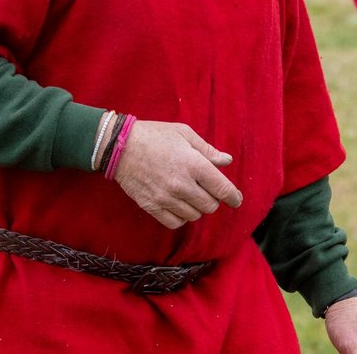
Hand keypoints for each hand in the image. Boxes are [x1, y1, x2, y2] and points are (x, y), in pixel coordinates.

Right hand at [113, 120, 242, 228]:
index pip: (222, 189)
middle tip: (206, 190)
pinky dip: (182, 216)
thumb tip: (227, 161)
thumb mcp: (184, 134)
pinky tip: (179, 204)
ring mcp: (166, 198)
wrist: (120, 147)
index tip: (236, 199)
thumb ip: (207, 150)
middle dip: (213, 199)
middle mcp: (182, 184)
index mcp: (194, 164)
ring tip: (190, 194)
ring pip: (194, 215)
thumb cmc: (154, 136)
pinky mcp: (152, 206)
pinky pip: (176, 222)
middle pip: (210, 205)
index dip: (233, 197)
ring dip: (197, 207)